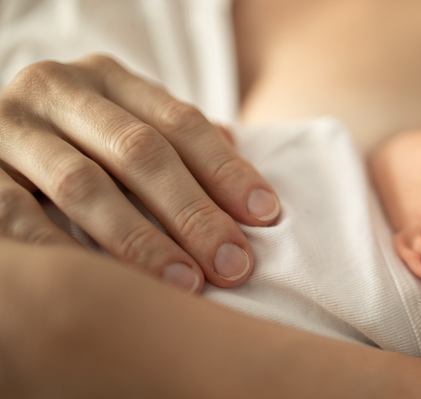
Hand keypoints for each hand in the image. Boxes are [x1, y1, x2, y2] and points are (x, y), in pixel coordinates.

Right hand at [0, 54, 280, 291]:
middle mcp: (59, 90)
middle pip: (140, 152)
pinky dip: (65, 252)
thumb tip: (250, 178)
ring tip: (187, 283)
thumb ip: (178, 144)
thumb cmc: (79, 141)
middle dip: (194, 212)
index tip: (266, 216)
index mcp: (108, 78)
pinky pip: (18, 216)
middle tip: (234, 263)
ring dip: (140, 240)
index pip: (181, 122)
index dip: (226, 170)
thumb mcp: (126, 126)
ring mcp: (11, 127)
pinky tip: (106, 285)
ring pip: (83, 185)